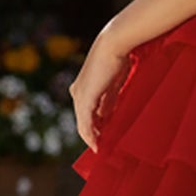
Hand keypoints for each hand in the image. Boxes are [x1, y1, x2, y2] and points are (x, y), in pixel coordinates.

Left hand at [69, 32, 131, 150]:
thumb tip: (106, 116)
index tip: (104, 139)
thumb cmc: (118, 57)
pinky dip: (90, 136)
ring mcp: (79, 96)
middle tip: (102, 150)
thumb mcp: (113, 83)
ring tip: (100, 151)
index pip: (87, 113)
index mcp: (83, 87)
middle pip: (84, 121)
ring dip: (92, 138)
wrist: (114, 44)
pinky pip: (86, 124)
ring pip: (83, 124)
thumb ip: (109, 100)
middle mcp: (77, 92)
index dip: (95, 127)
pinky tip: (97, 145)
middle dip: (92, 135)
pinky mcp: (84, 100)